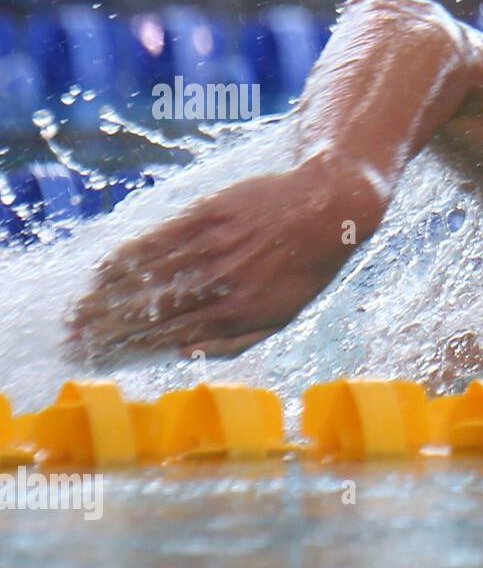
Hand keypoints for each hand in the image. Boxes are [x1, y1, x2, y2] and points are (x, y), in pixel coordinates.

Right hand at [68, 155, 382, 358]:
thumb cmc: (303, 269)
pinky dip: (127, 257)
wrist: (326, 209)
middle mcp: (220, 284)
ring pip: (146, 278)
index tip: (99, 357)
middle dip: (105, 329)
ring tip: (77, 312)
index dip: (129, 349)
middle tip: (71, 339)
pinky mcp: (207, 217)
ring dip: (106, 297)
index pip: (169, 337)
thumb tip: (183, 355)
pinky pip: (158, 240)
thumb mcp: (281, 317)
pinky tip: (103, 271)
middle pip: (149, 312)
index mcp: (237, 314)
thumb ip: (232, 340)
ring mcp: (212, 249)